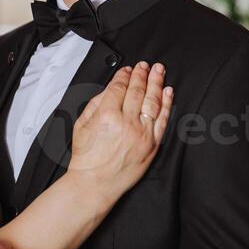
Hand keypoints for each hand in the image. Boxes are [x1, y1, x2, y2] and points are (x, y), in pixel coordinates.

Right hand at [69, 61, 172, 196]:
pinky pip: (163, 120)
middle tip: (145, 65)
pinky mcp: (152, 145)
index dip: (124, 75)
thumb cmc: (87, 158)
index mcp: (106, 116)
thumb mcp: (81, 126)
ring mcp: (142, 134)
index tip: (127, 69)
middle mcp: (126, 123)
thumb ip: (95, 104)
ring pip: (152, 101)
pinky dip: (167, 104)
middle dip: (141, 74)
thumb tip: (110, 90)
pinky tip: (168, 92)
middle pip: (137, 91)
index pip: (118, 88)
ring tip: (158, 70)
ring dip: (156, 82)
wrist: (95, 184)